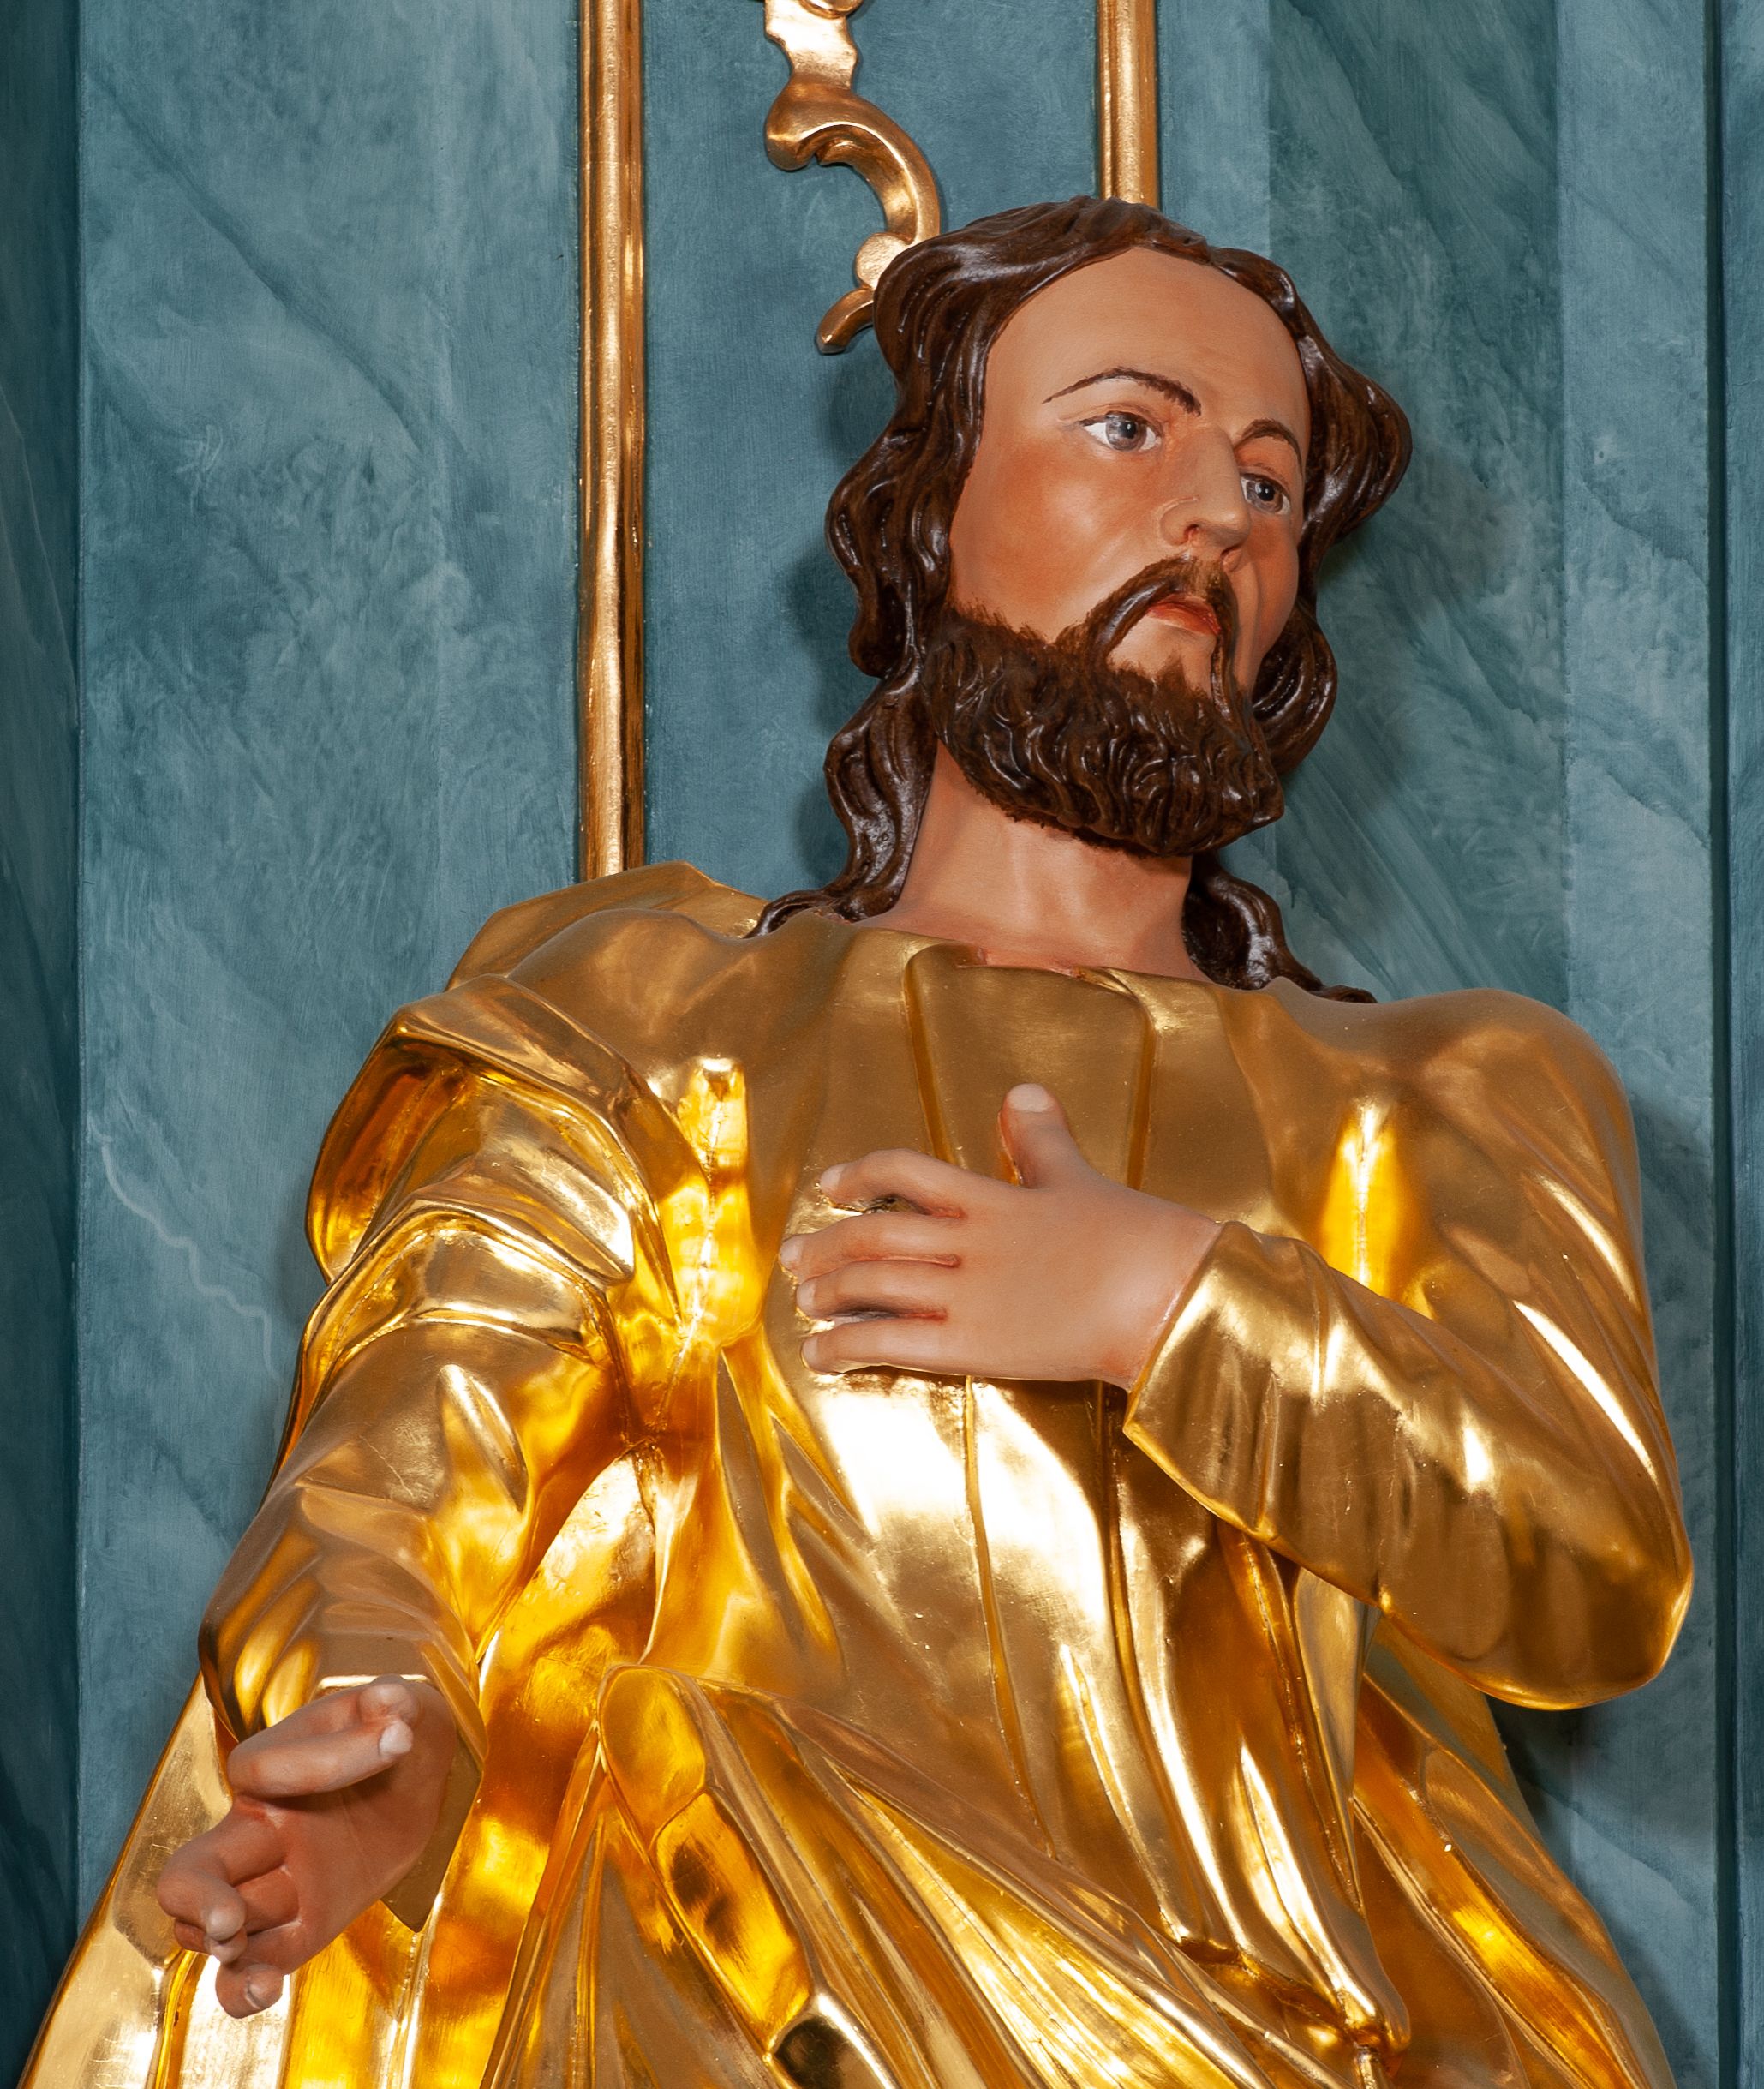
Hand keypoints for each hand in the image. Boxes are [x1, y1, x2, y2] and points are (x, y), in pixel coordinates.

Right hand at [156, 1675, 455, 2016]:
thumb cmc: (390, 1730)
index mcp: (266, 1769)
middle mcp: (256, 1832)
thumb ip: (390, 1703)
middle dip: (197, 1898)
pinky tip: (265, 1989)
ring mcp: (276, 1884)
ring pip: (219, 1929)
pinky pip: (259, 1964)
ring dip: (230, 1947)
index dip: (319, 1760)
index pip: (257, 1768)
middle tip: (229, 1919)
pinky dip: (246, 1987)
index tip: (396, 1736)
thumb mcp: (394, 1707)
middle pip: (189, 1872)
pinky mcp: (307, 1923)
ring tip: (252, 1952)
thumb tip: (392, 1707)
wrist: (415, 1773)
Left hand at [780, 1083, 1218, 1386]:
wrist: (1169, 1294)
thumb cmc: (1138, 1239)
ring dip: (829, 1293)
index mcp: (993, 1199)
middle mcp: (970, 1243)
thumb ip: (1042, 1139)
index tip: (832, 1185)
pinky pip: (892, 1344)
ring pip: (873, 1285)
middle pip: (875, 1235)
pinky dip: (848, 1348)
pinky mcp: (974, 1346)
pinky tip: (821, 1355)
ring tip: (802, 1300)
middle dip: (827, 1245)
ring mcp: (968, 1295)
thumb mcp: (1079, 1178)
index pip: (907, 1172)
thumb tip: (1022, 1090)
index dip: (861, 1174)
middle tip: (793, 1254)